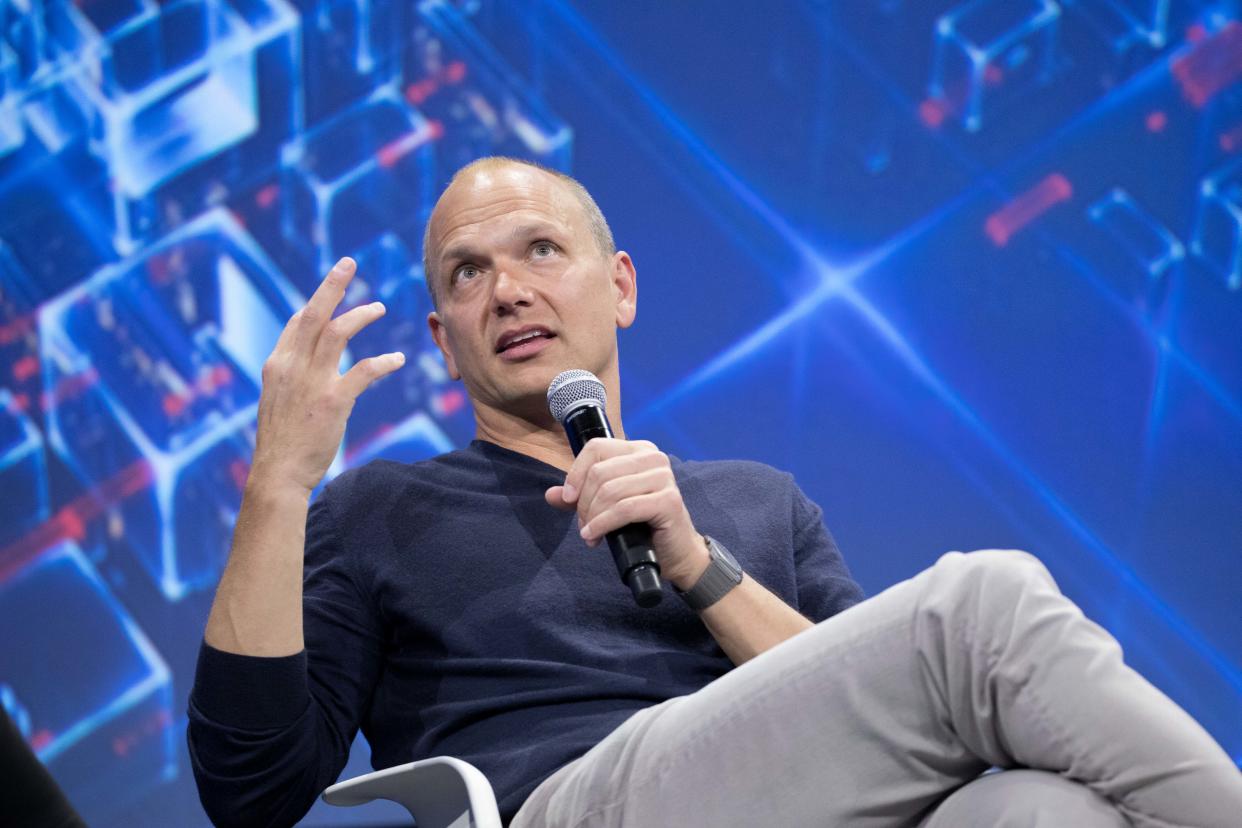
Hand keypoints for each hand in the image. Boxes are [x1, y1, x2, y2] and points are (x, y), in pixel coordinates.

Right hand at [251, 257, 403, 494]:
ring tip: (380, 307)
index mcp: (276, 365)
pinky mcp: (333, 400)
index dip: (315, 304)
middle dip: (331, 286)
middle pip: (313, 314)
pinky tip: (399, 360)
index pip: (296, 324)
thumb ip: (292, 379)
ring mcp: (311, 382)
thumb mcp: (278, 402)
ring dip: (361, 315)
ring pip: (337, 333)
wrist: (278, 473)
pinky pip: (363, 370)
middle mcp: (290, 366)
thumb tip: (307, 367)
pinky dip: (383, 362)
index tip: (331, 289)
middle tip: (348, 263)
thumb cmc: (281, 442)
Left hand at [544, 438, 708, 589]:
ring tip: (590, 534)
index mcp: (638, 449)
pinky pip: (624, 508)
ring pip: (610, 491)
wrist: (674, 551)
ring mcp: (663, 477)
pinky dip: (603, 524)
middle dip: (584, 503)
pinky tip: (595, 536)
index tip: (568, 498)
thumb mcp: (605, 506)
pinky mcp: (668, 500)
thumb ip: (579, 497)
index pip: (596, 447)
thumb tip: (551, 495)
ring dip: (593, 517)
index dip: (576, 473)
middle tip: (584, 525)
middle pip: (600, 471)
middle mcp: (653, 457)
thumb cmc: (641, 524)